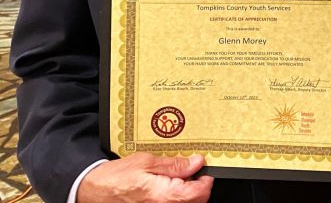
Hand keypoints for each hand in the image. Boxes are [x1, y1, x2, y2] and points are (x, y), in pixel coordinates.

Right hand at [76, 153, 213, 202]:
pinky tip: (167, 187)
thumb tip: (197, 163)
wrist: (94, 191)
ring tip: (175, 178)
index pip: (200, 193)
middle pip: (196, 201)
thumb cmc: (116, 177)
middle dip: (197, 186)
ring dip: (186, 192)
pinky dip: (174, 197)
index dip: (206, 180)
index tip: (203, 170)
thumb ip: (175, 165)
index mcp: (165, 196)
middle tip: (190, 171)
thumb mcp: (147, 162)